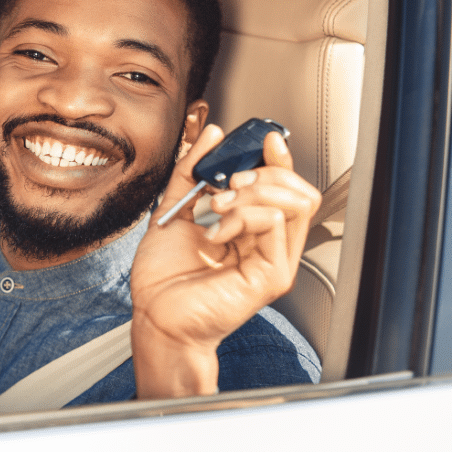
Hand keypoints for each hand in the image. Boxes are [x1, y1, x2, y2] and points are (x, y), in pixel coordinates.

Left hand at [130, 124, 319, 397]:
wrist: (155, 315)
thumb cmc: (164, 277)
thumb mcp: (174, 209)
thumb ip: (191, 171)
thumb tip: (212, 136)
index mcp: (250, 229)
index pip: (283, 187)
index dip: (278, 159)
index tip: (263, 140)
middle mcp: (267, 244)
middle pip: (297, 191)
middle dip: (263, 173)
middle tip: (229, 182)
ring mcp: (273, 260)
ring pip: (293, 203)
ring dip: (253, 192)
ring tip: (219, 206)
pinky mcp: (272, 275)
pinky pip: (275, 224)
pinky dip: (243, 216)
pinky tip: (216, 232)